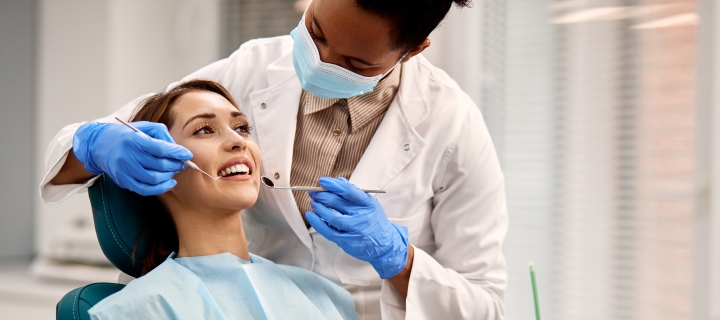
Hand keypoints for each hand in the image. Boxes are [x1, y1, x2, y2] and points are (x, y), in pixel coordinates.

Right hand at [73, 121, 192, 195]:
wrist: (100, 145)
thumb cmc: (127, 135)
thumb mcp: (144, 127)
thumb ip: (162, 134)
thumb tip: (177, 148)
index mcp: (133, 139)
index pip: (160, 148)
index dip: (176, 152)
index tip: (187, 154)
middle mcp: (127, 156)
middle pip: (159, 165)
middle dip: (175, 165)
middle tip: (182, 163)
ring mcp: (124, 170)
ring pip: (154, 179)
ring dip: (169, 176)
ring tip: (174, 170)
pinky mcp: (123, 181)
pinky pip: (144, 190)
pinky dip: (160, 188)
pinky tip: (169, 183)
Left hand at [305, 177, 408, 278]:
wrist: (385, 245)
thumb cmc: (373, 220)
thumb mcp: (370, 204)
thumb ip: (354, 193)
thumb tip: (337, 181)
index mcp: (368, 203)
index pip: (349, 191)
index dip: (333, 185)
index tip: (322, 181)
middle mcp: (362, 216)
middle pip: (337, 203)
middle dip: (322, 196)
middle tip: (313, 192)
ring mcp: (354, 230)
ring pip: (331, 217)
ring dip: (319, 208)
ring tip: (313, 203)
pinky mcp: (346, 241)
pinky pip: (328, 231)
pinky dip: (317, 223)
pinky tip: (310, 215)